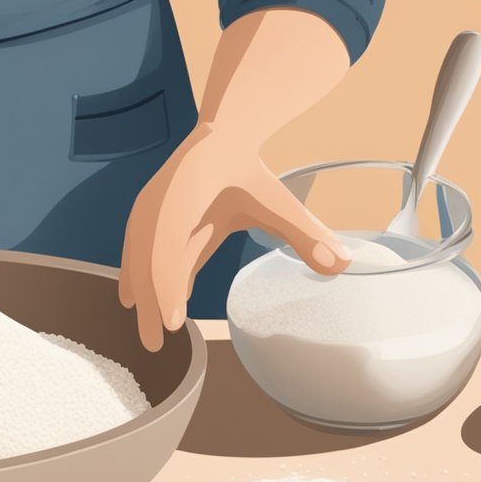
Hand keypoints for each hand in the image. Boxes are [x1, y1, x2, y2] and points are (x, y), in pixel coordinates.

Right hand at [119, 124, 350, 350]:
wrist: (221, 138)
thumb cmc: (246, 171)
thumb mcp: (278, 203)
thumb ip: (307, 235)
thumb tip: (343, 265)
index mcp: (187, 197)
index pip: (172, 249)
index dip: (169, 287)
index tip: (174, 321)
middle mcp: (161, 204)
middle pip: (149, 261)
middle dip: (151, 302)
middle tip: (157, 343)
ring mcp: (149, 209)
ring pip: (139, 257)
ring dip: (141, 293)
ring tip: (149, 328)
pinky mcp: (146, 216)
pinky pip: (139, 250)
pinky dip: (137, 275)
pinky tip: (137, 299)